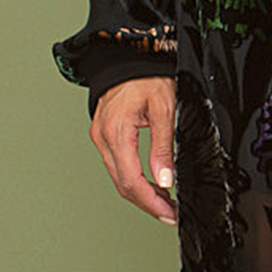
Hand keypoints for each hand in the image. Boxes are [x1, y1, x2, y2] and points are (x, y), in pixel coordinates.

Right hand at [90, 75, 177, 222]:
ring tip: (165, 203)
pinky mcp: (104, 135)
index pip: (131, 181)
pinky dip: (134, 179)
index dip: (151, 202)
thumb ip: (163, 147)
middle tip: (171, 214)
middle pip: (123, 185)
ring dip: (141, 194)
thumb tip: (166, 179)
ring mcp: (101, 137)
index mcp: (116, 133)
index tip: (169, 213)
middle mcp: (103, 138)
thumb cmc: (146, 76)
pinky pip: (117, 166)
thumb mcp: (164, 109)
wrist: (128, 57)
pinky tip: (151, 184)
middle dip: (148, 203)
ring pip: (119, 178)